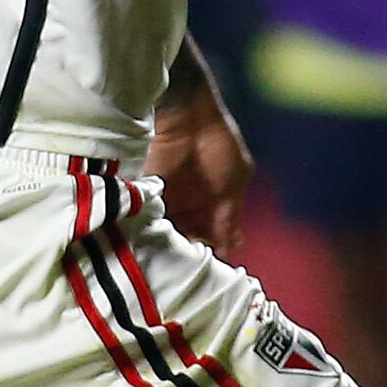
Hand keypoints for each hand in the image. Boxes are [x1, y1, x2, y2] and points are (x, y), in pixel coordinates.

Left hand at [147, 69, 256, 251]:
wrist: (186, 116)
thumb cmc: (218, 145)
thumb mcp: (235, 182)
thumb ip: (230, 217)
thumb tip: (231, 248)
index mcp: (219, 202)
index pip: (217, 235)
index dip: (215, 250)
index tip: (211, 270)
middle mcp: (196, 204)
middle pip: (193, 237)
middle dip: (192, 250)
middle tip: (189, 267)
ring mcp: (173, 200)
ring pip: (173, 232)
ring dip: (173, 244)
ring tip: (172, 260)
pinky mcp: (151, 194)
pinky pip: (152, 219)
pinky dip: (154, 231)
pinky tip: (156, 245)